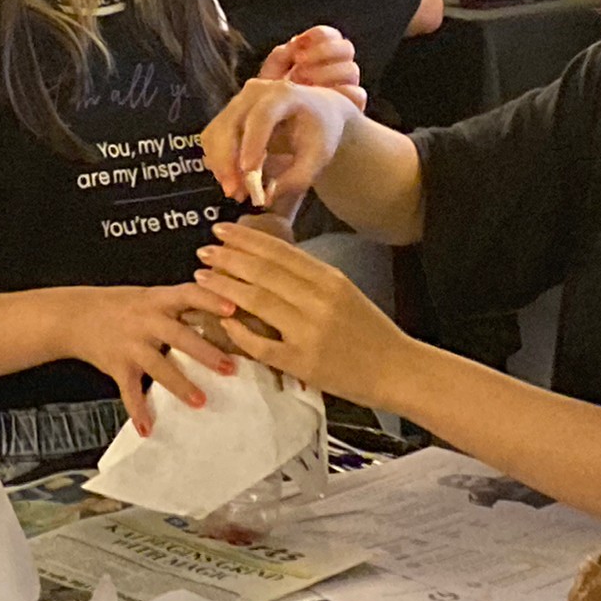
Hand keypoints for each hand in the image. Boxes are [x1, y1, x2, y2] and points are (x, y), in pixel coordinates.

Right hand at [66, 284, 237, 437]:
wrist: (75, 315)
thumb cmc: (120, 305)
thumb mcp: (150, 296)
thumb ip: (180, 303)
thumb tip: (224, 309)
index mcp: (158, 299)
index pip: (188, 294)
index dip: (210, 300)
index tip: (233, 309)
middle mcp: (146, 321)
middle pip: (179, 336)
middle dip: (205, 353)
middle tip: (229, 367)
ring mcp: (131, 345)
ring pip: (159, 367)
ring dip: (180, 385)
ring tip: (201, 401)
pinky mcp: (118, 366)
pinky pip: (130, 392)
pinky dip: (138, 411)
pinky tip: (148, 429)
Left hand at [192, 221, 410, 406]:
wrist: (398, 369)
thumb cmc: (370, 330)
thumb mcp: (344, 292)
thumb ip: (310, 277)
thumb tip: (269, 260)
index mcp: (329, 279)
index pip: (279, 252)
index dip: (246, 239)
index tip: (222, 230)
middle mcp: (318, 300)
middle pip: (263, 272)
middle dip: (228, 258)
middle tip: (204, 251)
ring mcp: (309, 332)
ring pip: (257, 301)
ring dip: (224, 287)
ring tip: (202, 277)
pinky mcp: (302, 362)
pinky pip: (261, 344)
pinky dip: (238, 331)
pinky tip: (221, 320)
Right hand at [202, 78, 358, 205]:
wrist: (319, 112)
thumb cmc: (322, 132)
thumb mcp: (318, 157)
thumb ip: (296, 179)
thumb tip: (265, 196)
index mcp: (284, 94)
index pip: (262, 116)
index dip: (252, 143)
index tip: (249, 173)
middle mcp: (256, 91)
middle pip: (230, 123)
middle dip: (228, 161)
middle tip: (235, 192)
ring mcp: (238, 100)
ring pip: (216, 132)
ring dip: (221, 165)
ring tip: (236, 191)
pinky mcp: (228, 112)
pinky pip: (212, 137)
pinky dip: (217, 160)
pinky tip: (232, 179)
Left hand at [258, 25, 366, 111]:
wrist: (281, 138)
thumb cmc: (275, 106)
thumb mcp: (270, 80)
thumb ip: (279, 60)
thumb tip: (290, 46)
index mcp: (320, 56)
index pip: (330, 36)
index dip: (317, 36)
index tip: (297, 45)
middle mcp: (337, 69)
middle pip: (346, 48)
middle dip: (323, 52)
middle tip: (299, 65)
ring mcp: (347, 87)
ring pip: (351, 69)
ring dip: (328, 73)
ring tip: (304, 83)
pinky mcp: (353, 108)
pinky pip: (358, 94)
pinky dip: (341, 93)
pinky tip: (320, 98)